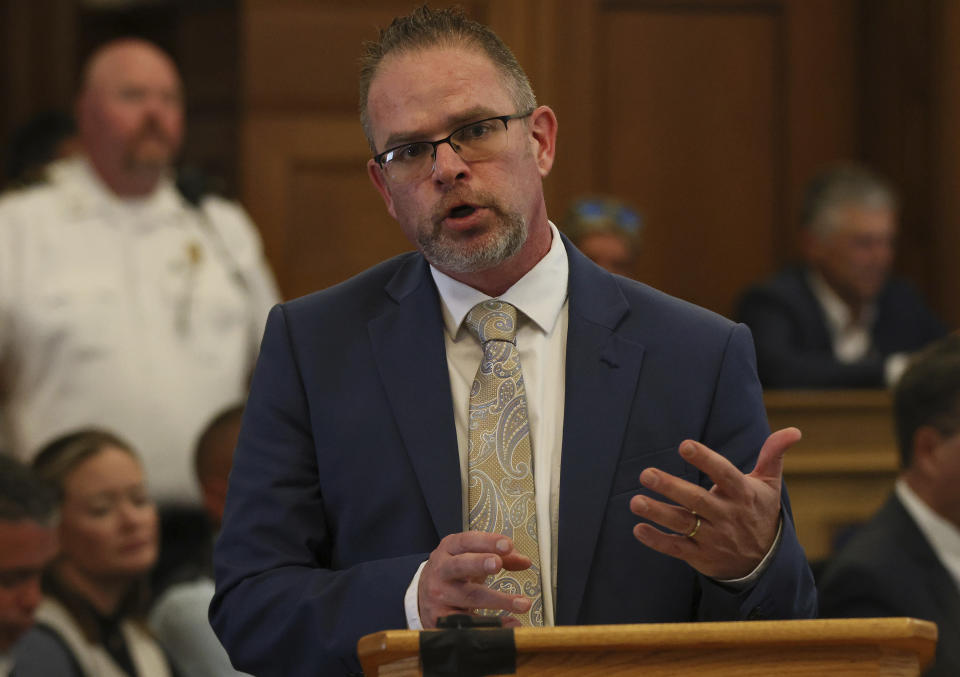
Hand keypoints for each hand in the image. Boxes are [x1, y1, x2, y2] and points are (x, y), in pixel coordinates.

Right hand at [418, 531, 532, 628]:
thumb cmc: (454, 572)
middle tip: (498, 563)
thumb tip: (524, 562)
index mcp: (449, 549)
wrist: (423, 594)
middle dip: (479, 563)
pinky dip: (491, 624)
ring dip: (498, 600)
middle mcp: (441, 570)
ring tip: (522, 603)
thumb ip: (500, 556)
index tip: (506, 545)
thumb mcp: (472, 557)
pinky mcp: (441, 618)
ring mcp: (440, 595)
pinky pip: (468, 622)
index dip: (487, 542)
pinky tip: (509, 623)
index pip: (467, 541)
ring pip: (469, 597)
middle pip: (460, 566)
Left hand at [629, 427, 800, 578]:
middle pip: (696, 500)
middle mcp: (726, 516)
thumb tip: (794, 430)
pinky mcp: (700, 556)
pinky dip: (657, 540)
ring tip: (635, 501)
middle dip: (671, 487)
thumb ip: (773, 455)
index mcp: (742, 495)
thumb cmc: (760, 513)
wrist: (765, 564)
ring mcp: (712, 537)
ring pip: (682, 524)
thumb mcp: (769, 485)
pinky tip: (639, 529)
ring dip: (657, 513)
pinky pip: (676, 548)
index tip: (684, 445)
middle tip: (646, 473)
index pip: (724, 474)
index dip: (706, 460)